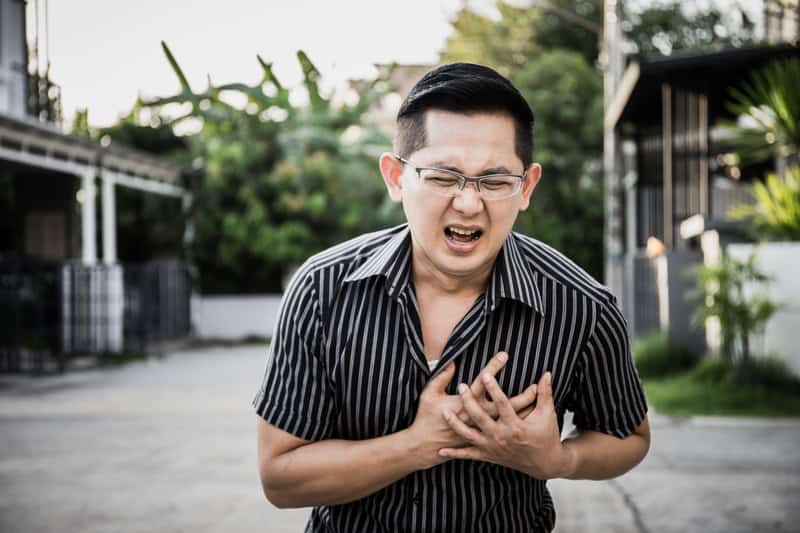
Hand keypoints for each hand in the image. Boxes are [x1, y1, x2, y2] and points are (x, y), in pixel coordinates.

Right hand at [407, 352, 536, 469]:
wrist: (424, 446)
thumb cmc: (425, 418)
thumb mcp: (429, 394)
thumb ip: (440, 377)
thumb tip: (451, 362)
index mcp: (463, 403)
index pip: (482, 383)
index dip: (493, 368)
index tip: (505, 356)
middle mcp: (474, 418)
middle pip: (502, 405)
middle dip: (520, 394)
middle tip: (535, 384)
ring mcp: (479, 431)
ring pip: (506, 421)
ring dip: (522, 411)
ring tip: (536, 401)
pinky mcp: (480, 439)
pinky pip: (502, 432)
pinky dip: (513, 425)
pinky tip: (527, 418)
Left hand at [439, 371, 574, 479]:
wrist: (544, 464)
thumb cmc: (546, 436)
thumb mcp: (547, 415)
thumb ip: (545, 393)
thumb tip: (547, 373)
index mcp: (516, 426)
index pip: (503, 404)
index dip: (494, 389)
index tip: (486, 374)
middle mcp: (502, 437)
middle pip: (481, 418)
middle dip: (470, 402)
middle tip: (461, 386)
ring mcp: (493, 447)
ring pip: (470, 435)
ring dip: (456, 424)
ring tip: (445, 412)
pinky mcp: (488, 456)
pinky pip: (469, 455)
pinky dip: (455, 454)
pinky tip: (441, 450)